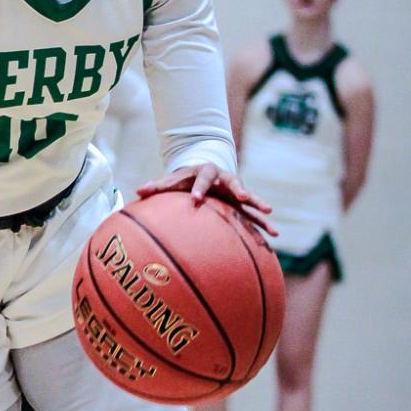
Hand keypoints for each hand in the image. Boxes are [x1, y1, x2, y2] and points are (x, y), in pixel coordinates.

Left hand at [133, 164, 277, 238]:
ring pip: (249, 198)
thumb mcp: (173, 180)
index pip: (201, 178)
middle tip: (242, 198)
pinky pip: (253, 215)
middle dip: (238, 190)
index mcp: (205, 172)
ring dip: (258, 205)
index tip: (195, 199)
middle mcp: (224, 180)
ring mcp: (235, 192)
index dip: (198, 188)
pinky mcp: (241, 205)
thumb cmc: (186, 179)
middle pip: (233, 183)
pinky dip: (263, 224)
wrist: (206, 172)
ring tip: (269, 213)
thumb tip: (138, 191)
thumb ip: (158, 186)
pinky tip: (273, 237)